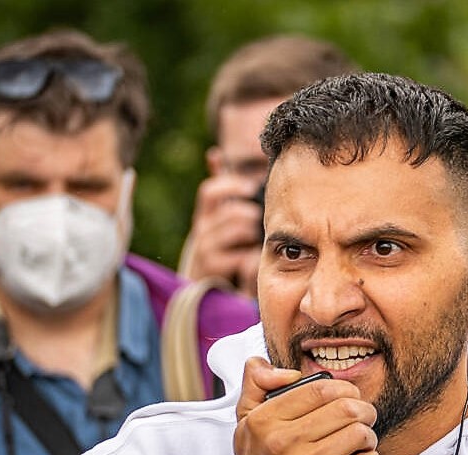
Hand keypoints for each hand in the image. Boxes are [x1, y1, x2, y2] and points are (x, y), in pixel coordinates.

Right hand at [179, 174, 262, 296]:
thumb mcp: (220, 218)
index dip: (231, 186)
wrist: (206, 287)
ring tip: (262, 239)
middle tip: (265, 220)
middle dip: (253, 213)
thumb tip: (214, 154)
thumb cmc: (222, 248)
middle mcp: (202, 229)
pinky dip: (254, 256)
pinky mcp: (212, 268)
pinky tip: (259, 258)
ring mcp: (205, 249)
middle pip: (231, 211)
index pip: (210, 191)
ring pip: (238, 230)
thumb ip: (221, 189)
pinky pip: (241, 256)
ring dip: (255, 233)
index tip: (251, 187)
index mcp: (206, 214)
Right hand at [234, 358, 380, 454]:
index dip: (344, 388)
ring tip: (360, 443)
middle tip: (363, 418)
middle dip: (364, 411)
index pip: (319, 388)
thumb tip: (280, 369)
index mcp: (264, 420)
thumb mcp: (246, 423)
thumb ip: (256, 384)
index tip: (349, 397)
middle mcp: (280, 442)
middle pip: (346, 408)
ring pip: (360, 433)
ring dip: (369, 437)